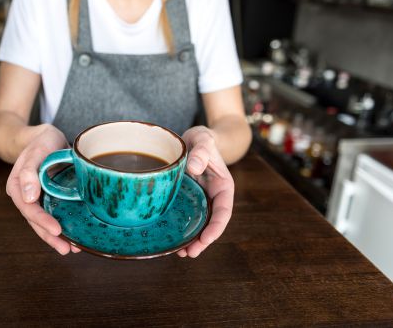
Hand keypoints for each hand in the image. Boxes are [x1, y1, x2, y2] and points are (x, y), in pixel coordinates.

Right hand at [5, 124, 80, 254]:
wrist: (46, 137)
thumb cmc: (41, 142)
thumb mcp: (37, 151)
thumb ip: (29, 172)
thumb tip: (28, 197)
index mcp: (17, 186)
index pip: (29, 208)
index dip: (42, 221)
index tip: (57, 230)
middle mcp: (25, 196)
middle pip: (35, 221)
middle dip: (50, 237)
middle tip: (66, 249)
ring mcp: (37, 198)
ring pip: (44, 221)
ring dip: (56, 237)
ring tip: (72, 249)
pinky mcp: (48, 198)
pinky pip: (54, 214)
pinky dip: (63, 225)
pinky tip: (75, 236)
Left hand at [177, 126, 234, 257]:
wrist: (193, 139)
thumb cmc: (202, 139)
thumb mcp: (203, 140)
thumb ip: (201, 152)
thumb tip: (193, 168)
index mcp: (223, 187)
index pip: (223, 211)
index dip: (216, 227)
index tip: (206, 238)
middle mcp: (212, 197)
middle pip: (210, 223)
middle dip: (202, 241)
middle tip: (190, 253)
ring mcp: (199, 200)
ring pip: (197, 224)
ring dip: (191, 240)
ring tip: (180, 253)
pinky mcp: (186, 200)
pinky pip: (184, 216)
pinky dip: (179, 228)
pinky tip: (169, 238)